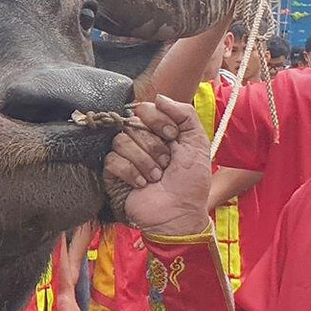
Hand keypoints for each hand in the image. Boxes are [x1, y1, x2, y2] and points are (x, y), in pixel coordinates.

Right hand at [104, 96, 213, 237]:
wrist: (180, 212)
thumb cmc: (191, 182)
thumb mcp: (197, 143)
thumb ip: (185, 114)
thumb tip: (159, 97)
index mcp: (158, 131)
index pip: (145, 108)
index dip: (158, 121)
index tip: (173, 138)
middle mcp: (139, 140)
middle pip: (133, 124)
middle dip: (154, 146)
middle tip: (166, 164)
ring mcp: (125, 156)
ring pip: (121, 141)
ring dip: (144, 161)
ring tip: (156, 177)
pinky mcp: (112, 174)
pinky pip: (112, 160)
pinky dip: (131, 172)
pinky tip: (142, 184)